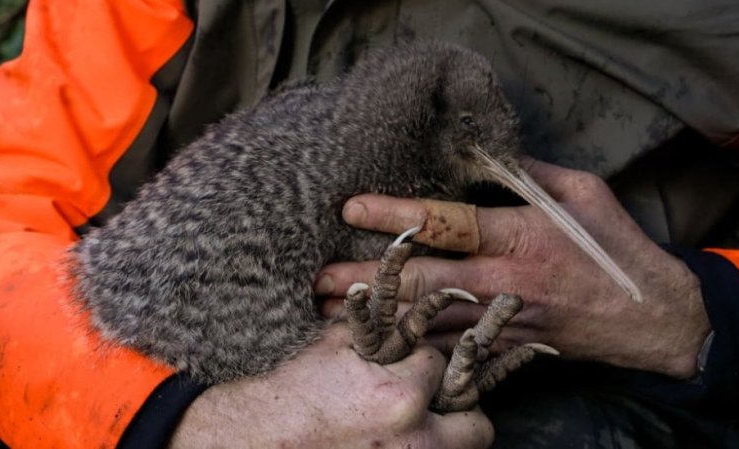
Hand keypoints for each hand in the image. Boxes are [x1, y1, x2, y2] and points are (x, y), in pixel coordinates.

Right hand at [168, 324, 492, 448]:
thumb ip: (378, 320)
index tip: (414, 366)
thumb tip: (408, 303)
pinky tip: (401, 440)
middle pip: (476, 425)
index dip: (426, 363)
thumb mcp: (338, 344)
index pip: (441, 366)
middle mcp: (412, 439)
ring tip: (420, 425)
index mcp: (399, 394)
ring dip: (447, 435)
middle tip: (439, 403)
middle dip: (461, 409)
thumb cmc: (297, 389)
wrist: (263, 438)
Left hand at [317, 159, 711, 378]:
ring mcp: (504, 317)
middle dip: (368, 280)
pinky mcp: (508, 343)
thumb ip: (529, 173)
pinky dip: (415, 346)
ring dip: (380, 317)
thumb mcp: (583, 192)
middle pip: (422, 279)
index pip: (445, 222)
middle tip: (319, 279)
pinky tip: (381, 345)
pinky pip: (455, 347)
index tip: (350, 208)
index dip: (395, 214)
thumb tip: (485, 152)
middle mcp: (505, 279)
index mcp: (520, 234)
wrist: (653, 318)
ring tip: (331, 317)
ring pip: (429, 319)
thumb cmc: (616, 247)